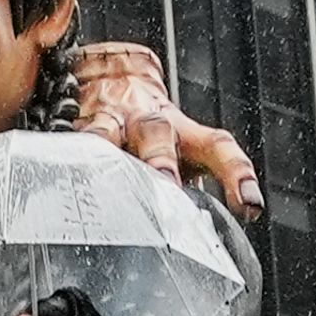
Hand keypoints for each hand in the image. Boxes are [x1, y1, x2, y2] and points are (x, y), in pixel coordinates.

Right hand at [70, 40, 264, 220]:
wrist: (115, 79)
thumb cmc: (151, 130)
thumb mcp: (180, 152)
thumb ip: (189, 188)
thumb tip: (198, 236)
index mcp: (186, 135)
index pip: (219, 148)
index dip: (236, 173)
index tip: (248, 205)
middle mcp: (152, 124)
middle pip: (160, 135)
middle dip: (161, 159)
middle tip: (167, 183)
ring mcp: (115, 122)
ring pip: (113, 131)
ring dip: (112, 153)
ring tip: (109, 177)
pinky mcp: (84, 124)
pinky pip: (76, 138)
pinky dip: (74, 154)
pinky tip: (67, 168)